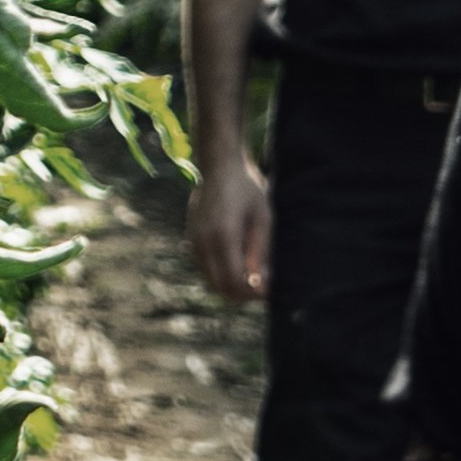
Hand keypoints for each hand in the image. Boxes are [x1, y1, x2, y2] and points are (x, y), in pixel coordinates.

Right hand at [185, 157, 270, 303]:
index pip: (234, 282)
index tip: (268, 292)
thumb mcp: (263, 218)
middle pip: (220, 287)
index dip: (252, 294)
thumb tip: (260, 282)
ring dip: (229, 286)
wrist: (220, 166)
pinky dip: (219, 274)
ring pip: (210, 280)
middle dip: (241, 295)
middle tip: (261, 289)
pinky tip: (236, 265)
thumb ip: (259, 252)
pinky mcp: (192, 238)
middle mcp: (204, 243)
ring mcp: (195, 241)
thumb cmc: (247, 189)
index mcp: (224, 237)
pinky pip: (204, 268)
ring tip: (250, 279)